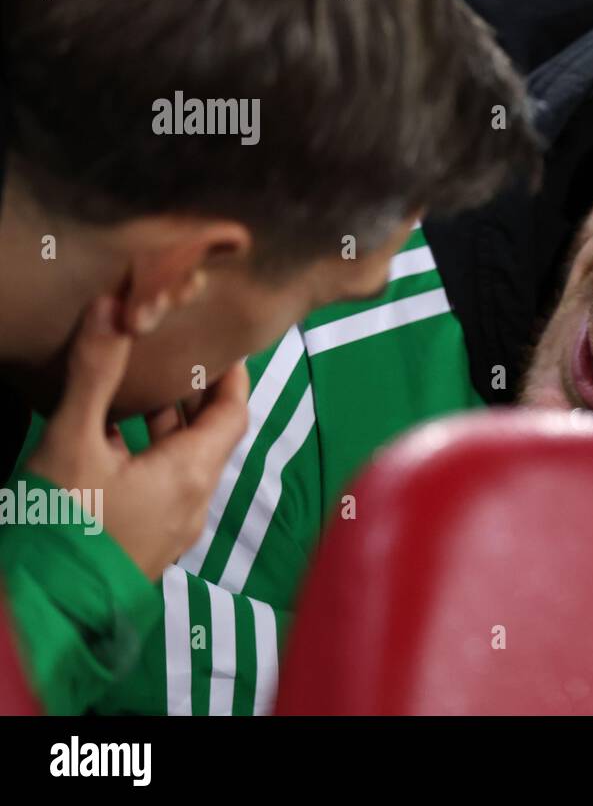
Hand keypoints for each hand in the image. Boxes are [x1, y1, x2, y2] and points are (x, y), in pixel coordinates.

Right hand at [24, 294, 249, 579]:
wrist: (35, 608)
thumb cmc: (58, 523)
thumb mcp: (72, 439)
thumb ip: (95, 372)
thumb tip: (114, 306)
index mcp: (192, 473)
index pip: (234, 411)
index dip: (230, 374)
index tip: (218, 341)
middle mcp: (193, 502)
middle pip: (208, 434)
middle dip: (191, 394)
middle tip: (173, 354)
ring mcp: (170, 528)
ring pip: (179, 461)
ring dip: (162, 424)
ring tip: (134, 388)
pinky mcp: (143, 544)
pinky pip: (157, 487)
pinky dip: (144, 455)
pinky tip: (106, 440)